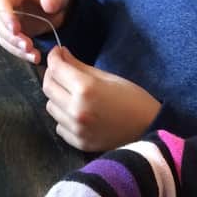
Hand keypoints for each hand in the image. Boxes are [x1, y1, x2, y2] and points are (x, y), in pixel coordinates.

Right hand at [0, 0, 70, 64]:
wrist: (57, 4)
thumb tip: (48, 5)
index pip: (1, 2)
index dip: (6, 16)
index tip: (16, 28)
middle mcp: (5, 5)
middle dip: (12, 37)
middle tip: (27, 46)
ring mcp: (8, 21)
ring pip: (5, 37)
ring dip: (17, 49)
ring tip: (34, 55)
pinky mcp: (14, 34)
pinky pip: (13, 46)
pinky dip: (23, 54)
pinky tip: (34, 57)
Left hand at [43, 46, 161, 151]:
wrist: (149, 128)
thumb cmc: (132, 99)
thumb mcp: (108, 77)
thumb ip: (80, 67)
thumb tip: (61, 55)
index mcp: (85, 89)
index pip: (56, 69)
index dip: (54, 57)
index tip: (57, 53)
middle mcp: (76, 110)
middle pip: (48, 88)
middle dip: (53, 76)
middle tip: (62, 72)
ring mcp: (77, 129)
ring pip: (51, 108)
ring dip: (58, 98)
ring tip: (71, 95)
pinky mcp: (79, 143)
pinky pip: (59, 126)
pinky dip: (64, 118)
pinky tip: (78, 114)